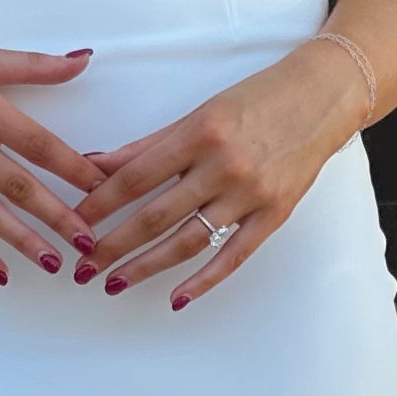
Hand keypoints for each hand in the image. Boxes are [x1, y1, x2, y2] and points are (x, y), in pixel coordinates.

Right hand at [0, 9, 106, 283]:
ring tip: (54, 263)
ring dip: (22, 240)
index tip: (103, 189)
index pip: (38, 143)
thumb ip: (32, 64)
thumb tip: (82, 61)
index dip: (73, 168)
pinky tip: (0, 272)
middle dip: (56, 216)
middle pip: (17, 184)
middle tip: (88, 242)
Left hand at [71, 41, 369, 306]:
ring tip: (114, 284)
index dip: (99, 204)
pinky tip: (176, 298)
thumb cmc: (257, 99)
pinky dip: (203, 280)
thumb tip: (96, 165)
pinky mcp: (274, 215)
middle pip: (155, 215)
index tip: (73, 223)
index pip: (135, 177)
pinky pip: (232, 256)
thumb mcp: (199, 113)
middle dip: (113, 245)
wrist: (323, 97)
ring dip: (146, 267)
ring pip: (188, 241)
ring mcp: (250, 193)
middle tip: (83, 268)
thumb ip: (149, 145)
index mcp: (199, 133)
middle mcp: (223, 165)